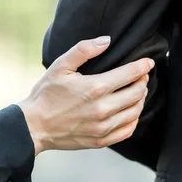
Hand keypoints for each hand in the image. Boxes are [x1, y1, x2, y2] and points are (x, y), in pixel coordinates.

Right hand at [18, 36, 153, 155]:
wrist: (33, 126)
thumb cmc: (45, 95)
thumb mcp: (60, 66)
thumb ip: (84, 50)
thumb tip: (106, 40)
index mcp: (95, 88)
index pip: (131, 74)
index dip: (143, 66)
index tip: (148, 62)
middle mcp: (103, 109)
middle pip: (137, 92)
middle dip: (142, 81)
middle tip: (141, 76)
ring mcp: (103, 127)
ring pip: (135, 111)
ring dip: (140, 99)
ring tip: (136, 92)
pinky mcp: (101, 140)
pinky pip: (128, 130)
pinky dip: (133, 119)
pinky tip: (129, 112)